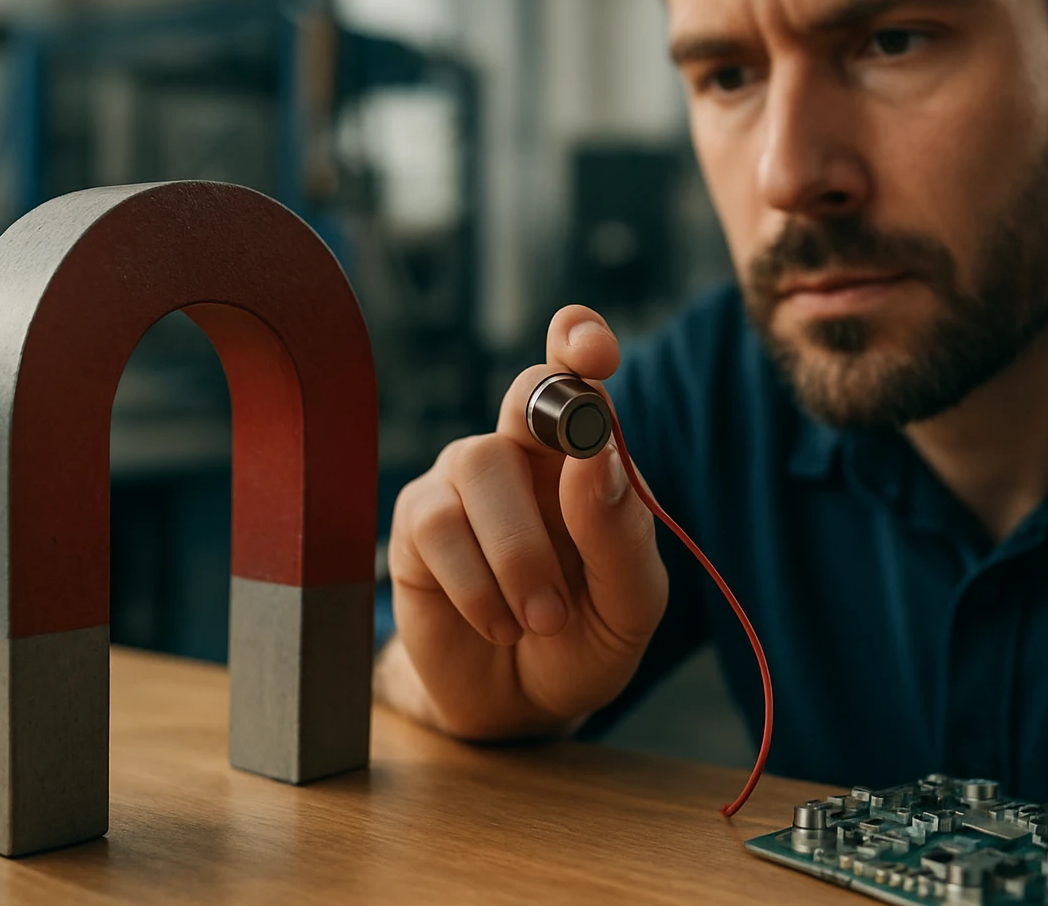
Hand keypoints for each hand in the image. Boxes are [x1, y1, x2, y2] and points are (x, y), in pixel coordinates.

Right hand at [377, 306, 667, 739]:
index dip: (578, 342)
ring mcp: (465, 482)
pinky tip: (500, 622)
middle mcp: (524, 454)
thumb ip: (618, 531)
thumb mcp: (629, 602)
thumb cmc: (585, 638)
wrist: (521, 705)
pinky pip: (439, 526)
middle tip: (579, 453)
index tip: (592, 349)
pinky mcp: (417, 522)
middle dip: (549, 405)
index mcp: (585, 458)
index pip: (578, 374)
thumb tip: (592, 456)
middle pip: (527, 393)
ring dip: (521, 554)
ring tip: (543, 618)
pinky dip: (480, 586)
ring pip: (481, 464)